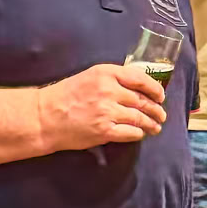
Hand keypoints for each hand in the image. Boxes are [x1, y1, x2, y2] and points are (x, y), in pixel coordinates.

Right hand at [40, 62, 167, 149]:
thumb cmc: (65, 95)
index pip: (140, 78)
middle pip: (142, 100)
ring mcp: (108, 111)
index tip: (160, 95)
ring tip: (155, 127)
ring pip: (139, 118)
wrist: (45, 116)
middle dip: (156, 109)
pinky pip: (131, 133)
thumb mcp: (89, 77)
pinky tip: (139, 134)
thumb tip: (136, 88)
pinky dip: (138, 134)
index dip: (154, 88)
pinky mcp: (105, 131)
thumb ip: (111, 79)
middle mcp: (109, 91)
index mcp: (106, 73)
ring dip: (151, 123)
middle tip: (161, 115)